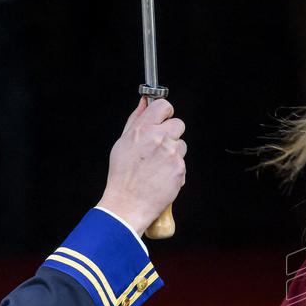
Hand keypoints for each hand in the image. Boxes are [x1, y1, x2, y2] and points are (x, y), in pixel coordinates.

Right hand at [98, 98, 186, 235]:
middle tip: (159, 146)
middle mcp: (159, 139)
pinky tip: (161, 175)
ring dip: (173, 152)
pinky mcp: (180, 169)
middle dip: (171, 133)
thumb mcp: (123, 142)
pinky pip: (182, 162)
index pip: (164, 106)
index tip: (162, 118)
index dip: (164, 112)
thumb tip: (144, 102)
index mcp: (143, 130)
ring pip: (182, 144)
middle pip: (179, 124)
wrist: (128, 203)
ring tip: (157, 164)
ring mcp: (171, 154)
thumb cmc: (123, 175)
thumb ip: (136, 120)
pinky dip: (174, 168)